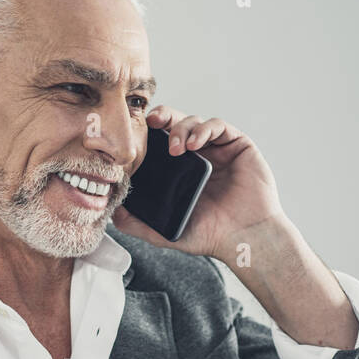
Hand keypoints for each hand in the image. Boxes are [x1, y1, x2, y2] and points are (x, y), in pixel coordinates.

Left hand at [112, 104, 284, 264]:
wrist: (245, 239)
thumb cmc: (212, 236)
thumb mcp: (167, 232)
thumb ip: (139, 224)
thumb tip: (113, 214)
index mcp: (182, 171)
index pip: (161, 143)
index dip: (149, 135)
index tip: (135, 137)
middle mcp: (199, 156)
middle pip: (176, 124)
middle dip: (162, 119)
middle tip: (150, 124)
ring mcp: (218, 149)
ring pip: (195, 122)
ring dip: (181, 128)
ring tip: (176, 149)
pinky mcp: (238, 145)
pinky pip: (218, 126)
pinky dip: (203, 129)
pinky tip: (194, 144)